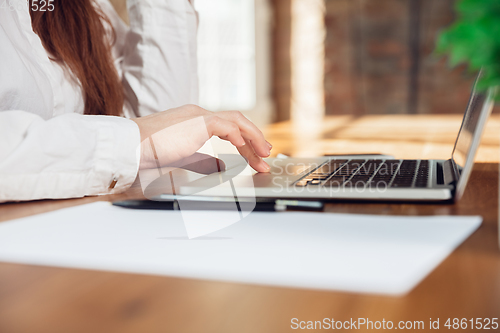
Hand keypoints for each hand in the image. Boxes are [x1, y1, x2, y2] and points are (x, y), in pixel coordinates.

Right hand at [131, 105, 271, 172]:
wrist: (131, 146)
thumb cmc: (147, 153)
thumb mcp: (182, 158)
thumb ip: (202, 160)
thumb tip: (220, 165)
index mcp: (192, 120)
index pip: (225, 126)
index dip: (242, 139)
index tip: (253, 153)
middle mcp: (198, 114)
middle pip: (235, 121)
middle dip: (253, 138)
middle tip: (265, 153)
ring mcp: (199, 116)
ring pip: (236, 121)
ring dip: (253, 138)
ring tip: (264, 154)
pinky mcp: (200, 122)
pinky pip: (229, 126)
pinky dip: (243, 138)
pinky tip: (250, 152)